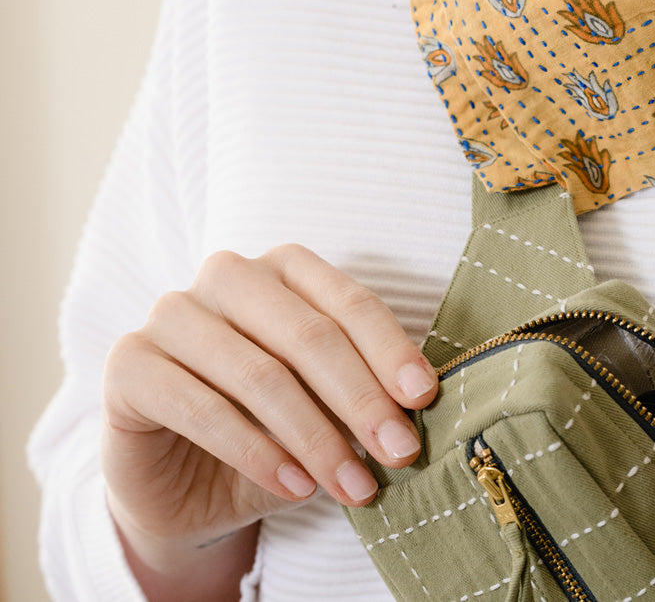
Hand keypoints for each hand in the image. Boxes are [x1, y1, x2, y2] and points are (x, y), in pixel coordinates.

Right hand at [102, 246, 437, 565]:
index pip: (348, 302)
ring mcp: (172, 314)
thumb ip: (361, 394)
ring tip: (355, 486)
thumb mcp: (324, 410)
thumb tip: (415, 407)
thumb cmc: (267, 431)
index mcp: (283, 269)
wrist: (181, 485)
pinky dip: (256, 451)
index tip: (424, 398)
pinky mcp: (129, 363)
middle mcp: (227, 276)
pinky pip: (202, 407)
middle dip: (361, 399)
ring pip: (260, 372)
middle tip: (400, 453)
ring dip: (316, 437)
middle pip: (308, 334)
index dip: (390, 350)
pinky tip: (296, 487)